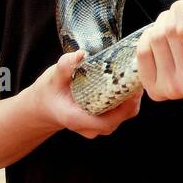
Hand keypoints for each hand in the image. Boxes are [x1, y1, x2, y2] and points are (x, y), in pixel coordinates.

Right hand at [27, 48, 142, 138]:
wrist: (45, 106)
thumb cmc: (49, 92)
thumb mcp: (53, 77)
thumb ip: (65, 66)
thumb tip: (81, 54)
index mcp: (76, 119)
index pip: (107, 121)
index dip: (125, 107)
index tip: (132, 87)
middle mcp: (89, 127)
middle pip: (121, 117)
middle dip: (133, 98)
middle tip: (137, 76)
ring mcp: (98, 127)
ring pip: (124, 115)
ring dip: (133, 98)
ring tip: (135, 78)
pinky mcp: (104, 122)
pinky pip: (122, 113)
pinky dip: (128, 100)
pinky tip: (129, 84)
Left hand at [137, 0, 182, 103]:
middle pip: (169, 32)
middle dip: (173, 12)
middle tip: (180, 7)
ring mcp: (170, 87)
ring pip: (155, 38)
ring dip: (161, 21)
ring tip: (171, 19)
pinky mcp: (156, 91)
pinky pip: (142, 52)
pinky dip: (147, 35)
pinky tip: (158, 32)